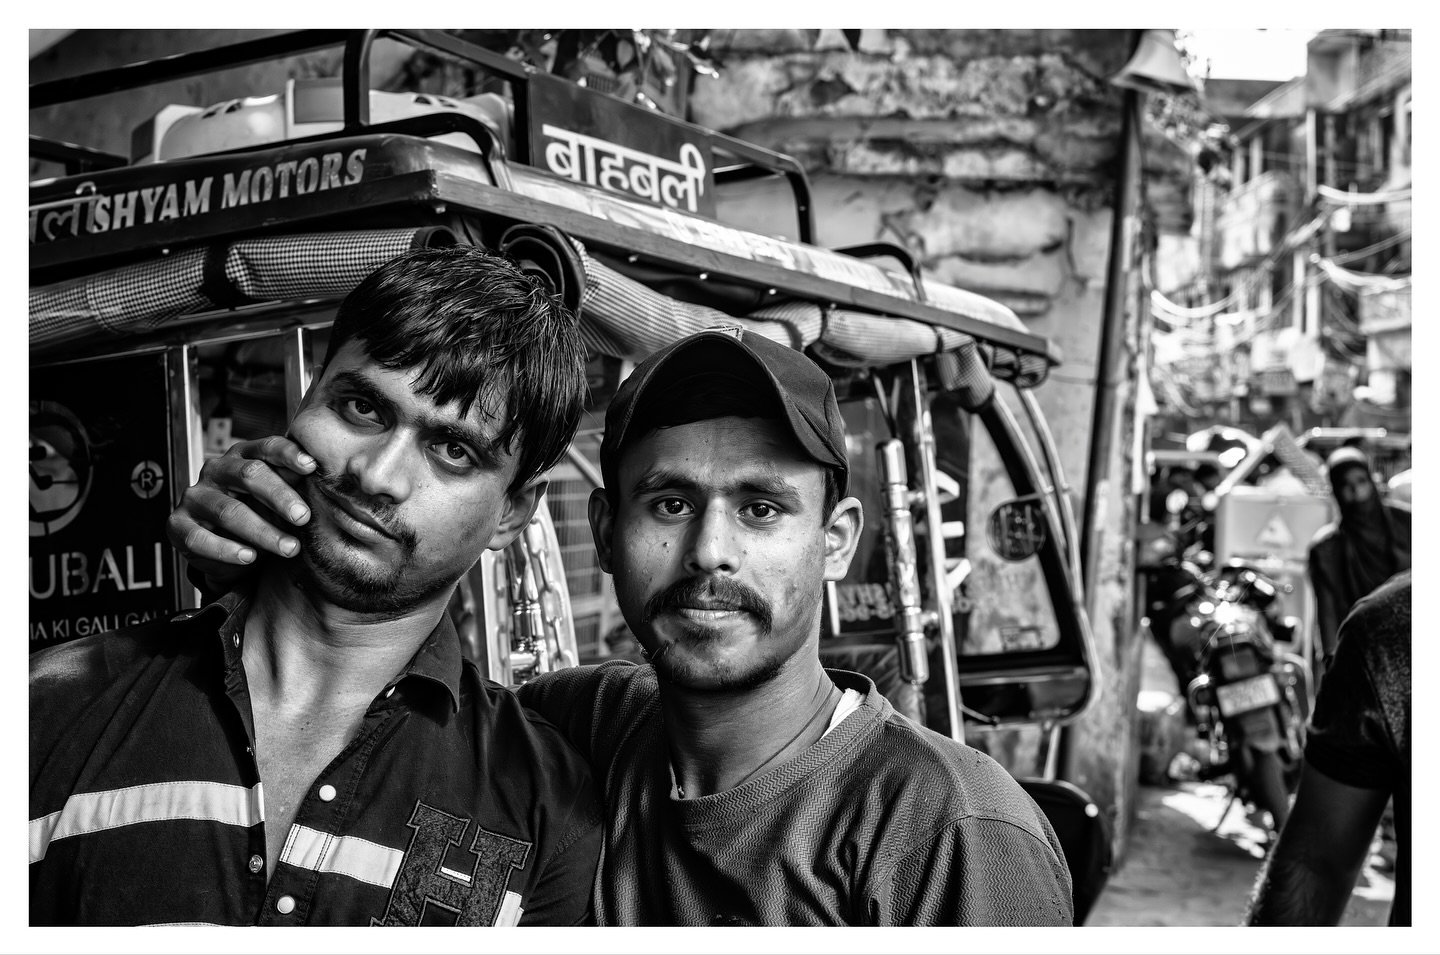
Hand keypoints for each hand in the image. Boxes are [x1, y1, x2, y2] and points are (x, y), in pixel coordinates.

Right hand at [166, 435, 316, 591]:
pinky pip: (201, 538)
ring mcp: (196, 496)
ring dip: (263, 531)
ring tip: (289, 548)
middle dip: (280, 497)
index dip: (288, 454)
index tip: (311, 467)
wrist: (225, 547)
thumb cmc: (257, 512)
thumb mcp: (277, 496)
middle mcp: (217, 470)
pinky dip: (228, 550)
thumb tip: (328, 479)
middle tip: (303, 517)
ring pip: (229, 511)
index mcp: (243, 455)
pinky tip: (250, 557)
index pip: (267, 447)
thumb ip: (295, 484)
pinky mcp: (178, 524)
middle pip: (249, 475)